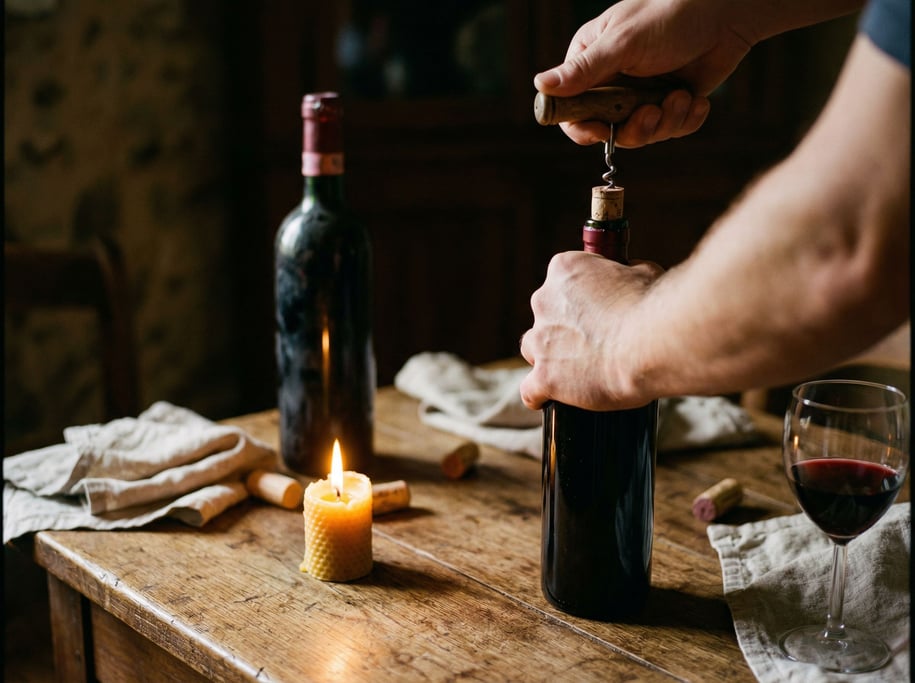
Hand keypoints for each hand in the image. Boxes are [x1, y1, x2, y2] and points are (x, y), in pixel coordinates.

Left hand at [519, 251, 663, 410]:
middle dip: (564, 328)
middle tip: (595, 342)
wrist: (651, 344)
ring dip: (550, 358)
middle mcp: (544, 301)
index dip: (581, 298)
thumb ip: (627, 272)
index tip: (598, 310)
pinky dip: (540, 395)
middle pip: (545, 316)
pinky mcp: (545, 377)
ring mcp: (541, 341)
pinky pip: (530, 390)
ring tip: (577, 371)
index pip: (561, 281)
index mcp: (563, 270)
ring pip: (533, 350)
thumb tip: (628, 274)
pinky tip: (548, 400)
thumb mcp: (643, 273)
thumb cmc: (652, 306)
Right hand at [534, 0, 754, 145]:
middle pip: (606, 130)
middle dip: (635, 128)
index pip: (570, 108)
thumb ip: (584, 70)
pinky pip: (670, 131)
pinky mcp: (669, 103)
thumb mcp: (623, 43)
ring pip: (641, 134)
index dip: (581, 127)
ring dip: (665, 122)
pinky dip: (685, 120)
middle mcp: (612, 82)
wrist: (727, 14)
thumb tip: (540, 85)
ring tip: (681, 97)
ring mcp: (641, 95)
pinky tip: (695, 99)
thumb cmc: (671, 16)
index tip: (600, 132)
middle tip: (653, 112)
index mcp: (590, 62)